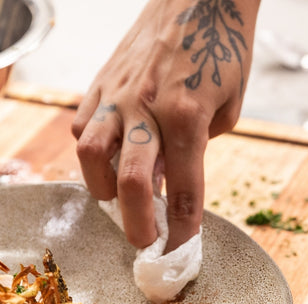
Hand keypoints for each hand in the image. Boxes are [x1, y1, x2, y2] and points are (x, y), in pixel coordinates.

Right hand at [72, 0, 259, 250]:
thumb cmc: (219, 50)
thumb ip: (195, 146)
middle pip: (132, 182)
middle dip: (136, 223)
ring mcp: (116, 95)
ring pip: (91, 154)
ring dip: (102, 188)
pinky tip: (107, 154)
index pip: (185, 188)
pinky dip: (91, 151)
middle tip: (142, 241)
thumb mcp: (225, 105)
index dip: (182, 228)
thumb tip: (168, 177)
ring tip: (116, 196)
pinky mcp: (99, 83)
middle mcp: (146, 107)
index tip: (178, 249)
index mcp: (187, 115)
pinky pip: (82, 126)